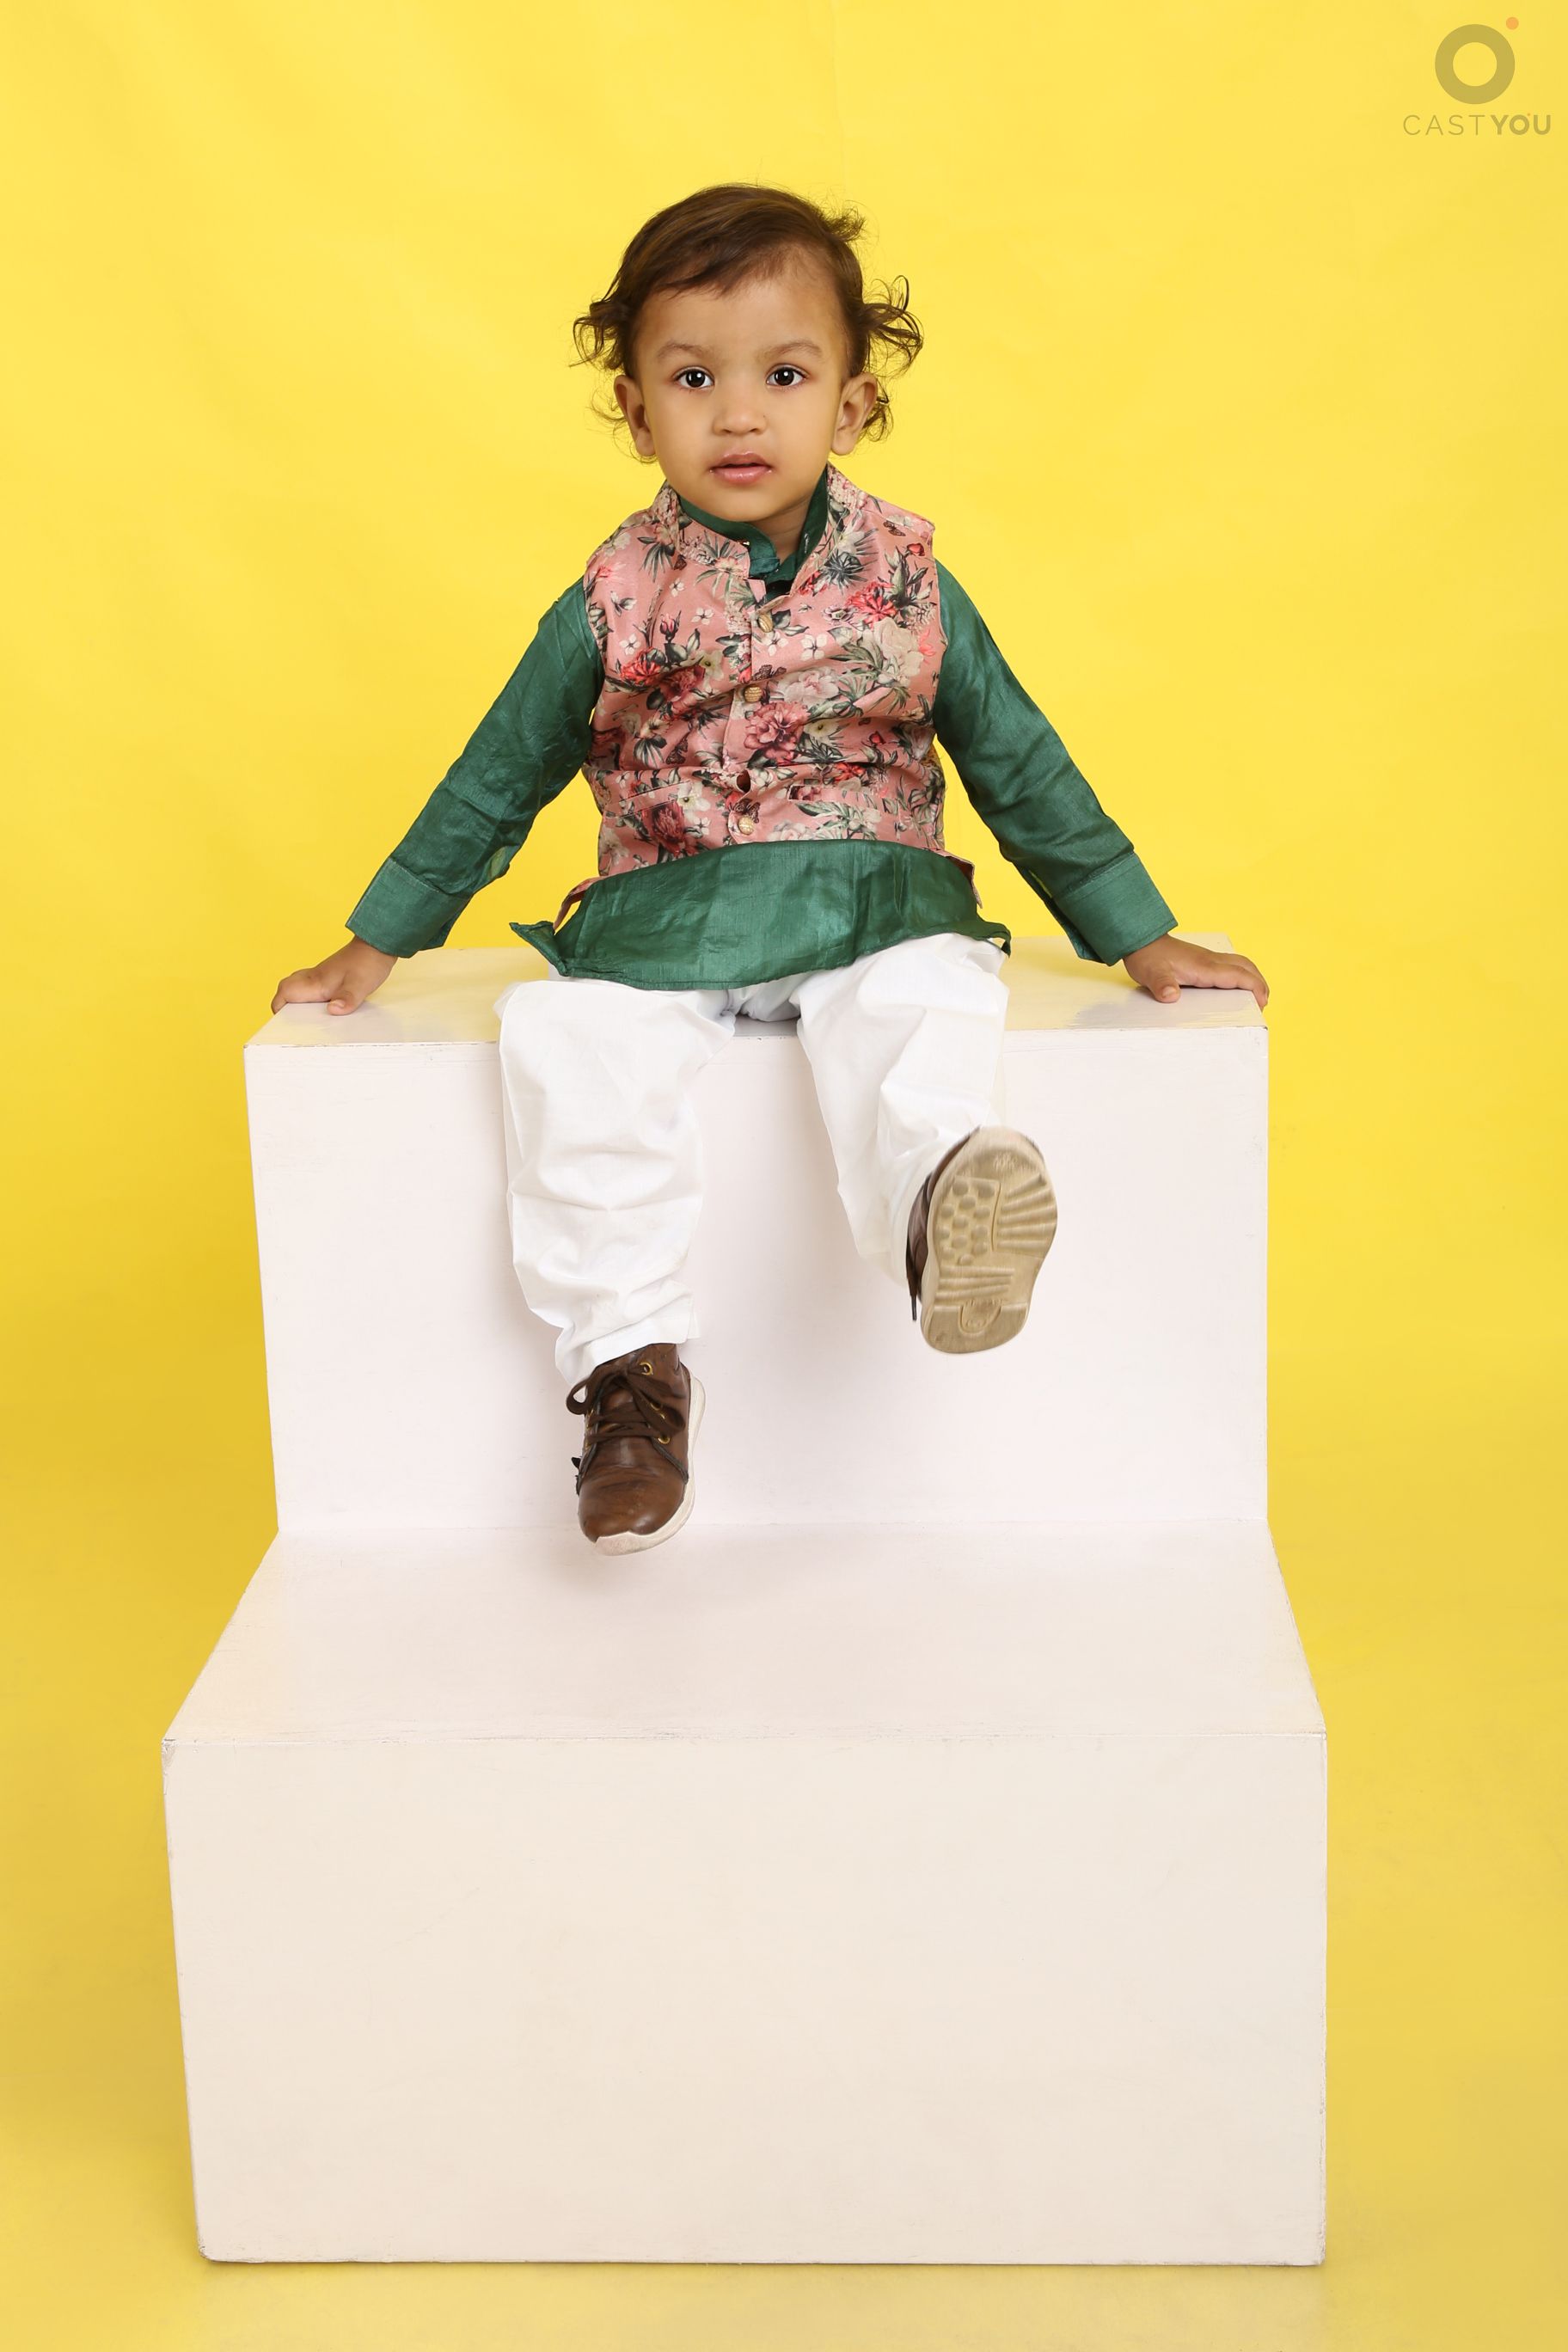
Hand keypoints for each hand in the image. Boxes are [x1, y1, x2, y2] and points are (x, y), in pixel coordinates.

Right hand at [271, 937, 396, 1015]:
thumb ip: (347, 999)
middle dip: (284, 1006)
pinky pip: (311, 988)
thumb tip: (332, 1010)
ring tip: (307, 1020)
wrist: (377, 945)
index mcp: (316, 981)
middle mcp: (314, 978)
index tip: (284, 1022)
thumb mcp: (360, 984)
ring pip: (297, 988)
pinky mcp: (328, 977)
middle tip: (294, 1023)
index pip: (285, 992)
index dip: (279, 1007)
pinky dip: (310, 999)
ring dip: (297, 1002)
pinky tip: (323, 1009)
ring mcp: (320, 976)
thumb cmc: (368, 962)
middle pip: (286, 990)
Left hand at [1122, 933, 1268, 1008]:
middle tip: (1264, 1001)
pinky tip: (1235, 986)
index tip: (1262, 1002)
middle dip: (1260, 983)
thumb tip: (1171, 996)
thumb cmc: (1147, 957)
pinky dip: (1241, 974)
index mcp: (1204, 966)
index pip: (1239, 975)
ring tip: (1257, 994)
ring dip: (1252, 977)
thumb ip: (1161, 985)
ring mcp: (1208, 958)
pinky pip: (1230, 964)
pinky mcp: (1203, 959)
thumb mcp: (1151, 974)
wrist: (1140, 939)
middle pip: (1246, 967)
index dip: (1254, 988)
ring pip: (1240, 963)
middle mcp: (1210, 960)